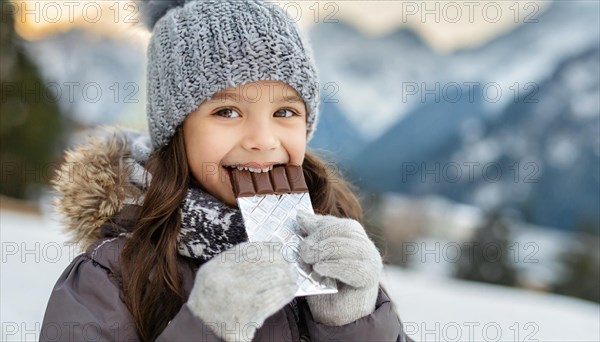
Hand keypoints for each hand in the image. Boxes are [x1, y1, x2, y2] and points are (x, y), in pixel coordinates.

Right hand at [187, 241, 297, 341]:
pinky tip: (290, 290)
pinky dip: (286, 292)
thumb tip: (273, 244)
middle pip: (263, 261)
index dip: (267, 248)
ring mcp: (238, 297)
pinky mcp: (250, 314)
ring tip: (292, 276)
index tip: (278, 248)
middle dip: (281, 262)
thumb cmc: (212, 298)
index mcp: (216, 267)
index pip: (248, 250)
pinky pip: (274, 298)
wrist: (204, 329)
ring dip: (287, 276)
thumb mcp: (213, 272)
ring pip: (272, 277)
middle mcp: (225, 280)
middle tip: (289, 264)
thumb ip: (237, 256)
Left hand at [297, 211, 382, 325]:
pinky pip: (353, 266)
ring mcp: (371, 260)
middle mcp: (365, 244)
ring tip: (308, 259)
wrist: (340, 316)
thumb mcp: (316, 257)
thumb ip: (312, 237)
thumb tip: (300, 215)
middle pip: (344, 230)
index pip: (335, 222)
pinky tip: (319, 269)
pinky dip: (334, 266)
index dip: (316, 224)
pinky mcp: (370, 276)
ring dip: (324, 250)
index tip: (298, 226)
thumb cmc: (327, 284)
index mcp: (353, 235)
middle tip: (302, 250)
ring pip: (349, 245)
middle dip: (320, 236)